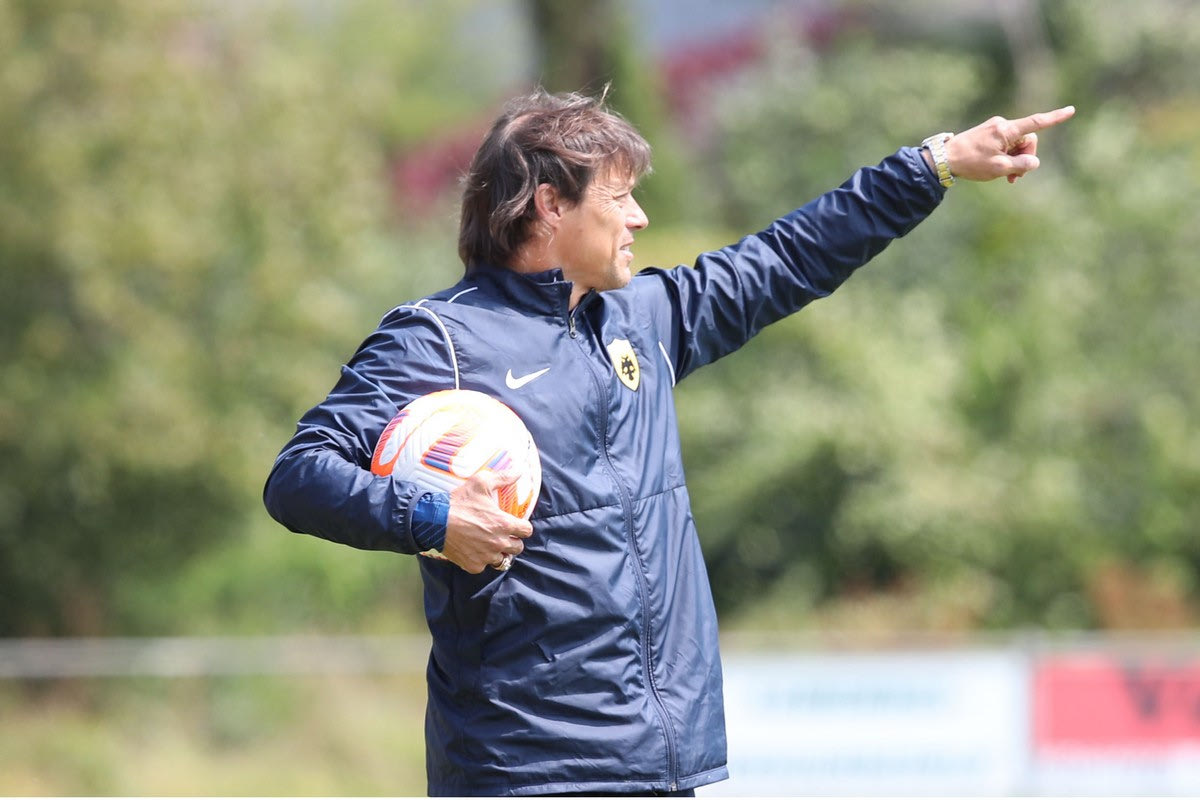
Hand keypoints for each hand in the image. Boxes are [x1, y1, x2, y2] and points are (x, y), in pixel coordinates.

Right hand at [440, 469, 533, 573]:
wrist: (435, 521)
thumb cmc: (459, 502)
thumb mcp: (480, 483)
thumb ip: (502, 477)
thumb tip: (518, 472)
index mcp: (504, 524)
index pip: (527, 531)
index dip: (522, 527)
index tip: (515, 524)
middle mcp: (498, 543)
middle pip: (517, 548)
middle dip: (513, 541)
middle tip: (502, 535)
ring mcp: (486, 556)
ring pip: (502, 559)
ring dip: (498, 552)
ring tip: (489, 544)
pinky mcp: (474, 565)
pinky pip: (484, 566)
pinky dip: (481, 560)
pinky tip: (475, 550)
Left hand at [944, 105, 1075, 183]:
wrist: (944, 159)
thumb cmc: (971, 163)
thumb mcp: (999, 168)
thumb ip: (1021, 165)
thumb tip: (1034, 162)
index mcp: (1006, 130)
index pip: (1036, 123)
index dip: (1055, 118)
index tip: (1070, 110)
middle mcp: (1002, 125)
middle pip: (1027, 140)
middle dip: (1026, 158)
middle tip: (1015, 177)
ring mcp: (994, 129)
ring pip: (1017, 145)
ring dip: (1016, 161)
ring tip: (1007, 177)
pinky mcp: (988, 135)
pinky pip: (1006, 145)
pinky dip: (1007, 157)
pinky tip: (1000, 170)